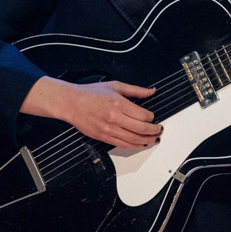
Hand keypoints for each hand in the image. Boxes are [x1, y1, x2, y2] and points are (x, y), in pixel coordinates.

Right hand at [22, 77, 160, 147]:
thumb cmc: (91, 93)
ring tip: (154, 139)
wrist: (72, 103)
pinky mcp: (104, 137)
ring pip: (134, 139)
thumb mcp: (115, 86)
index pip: (143, 115)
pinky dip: (135, 146)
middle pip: (142, 129)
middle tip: (159, 129)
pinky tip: (141, 144)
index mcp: (119, 104)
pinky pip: (123, 145)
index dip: (152, 117)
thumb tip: (151, 91)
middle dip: (154, 130)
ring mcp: (109, 130)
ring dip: (147, 140)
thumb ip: (135, 90)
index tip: (153, 116)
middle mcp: (115, 118)